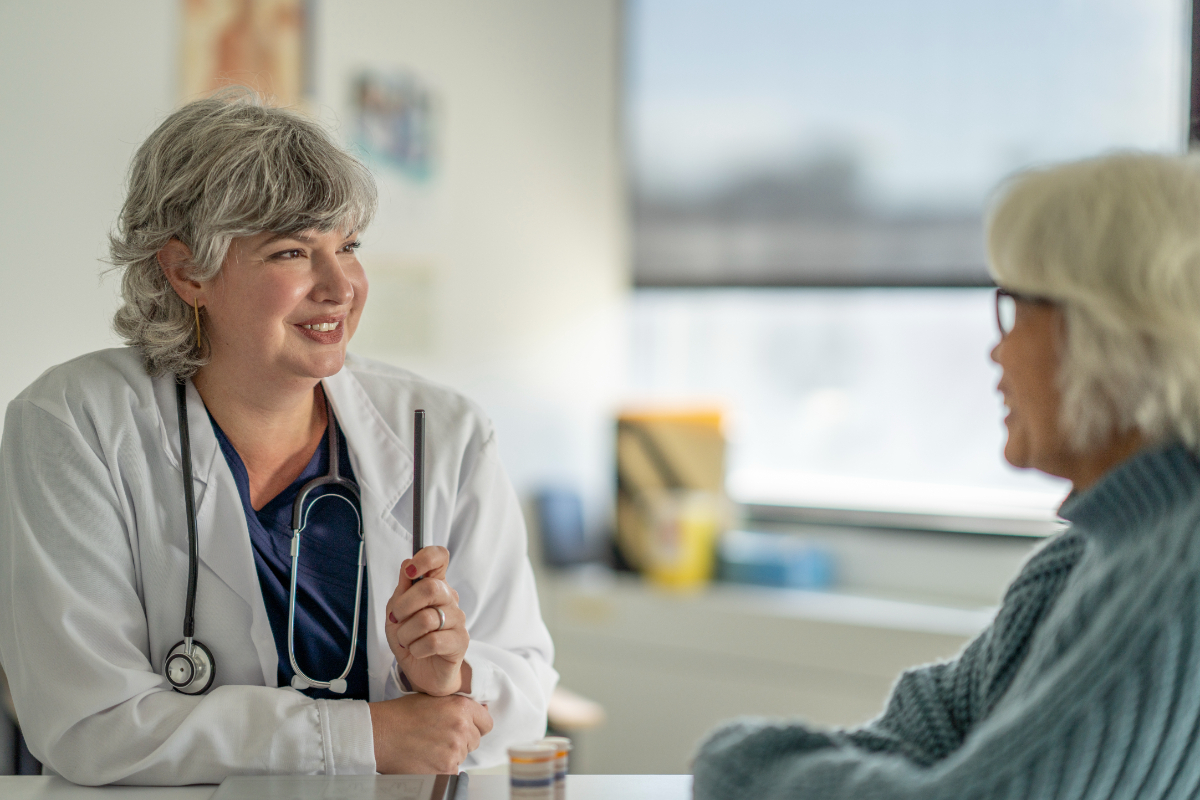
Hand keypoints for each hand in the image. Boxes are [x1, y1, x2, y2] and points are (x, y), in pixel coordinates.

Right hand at [369, 694, 492, 773]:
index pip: (487, 722)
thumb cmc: (401, 715)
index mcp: (461, 707)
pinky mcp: (446, 770)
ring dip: (451, 754)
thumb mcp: (433, 698)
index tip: (466, 727)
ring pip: (464, 756)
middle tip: (439, 736)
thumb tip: (479, 711)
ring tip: (429, 747)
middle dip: (462, 740)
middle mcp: (461, 728)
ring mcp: (455, 751)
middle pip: (475, 740)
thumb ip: (458, 705)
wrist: (380, 734)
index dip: (476, 725)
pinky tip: (427, 759)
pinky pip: (454, 771)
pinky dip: (443, 769)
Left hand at [385, 546, 470, 695]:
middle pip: (430, 588)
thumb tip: (407, 565)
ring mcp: (457, 620)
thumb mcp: (397, 614)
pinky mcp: (460, 641)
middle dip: (404, 606)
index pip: (439, 558)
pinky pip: (432, 641)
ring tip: (407, 641)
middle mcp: (449, 599)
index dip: (426, 558)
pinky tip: (418, 651)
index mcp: (435, 585)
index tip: (411, 571)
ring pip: (426, 618)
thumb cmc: (411, 639)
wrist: (422, 672)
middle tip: (396, 619)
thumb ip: (402, 590)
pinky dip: (416, 648)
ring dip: (406, 634)